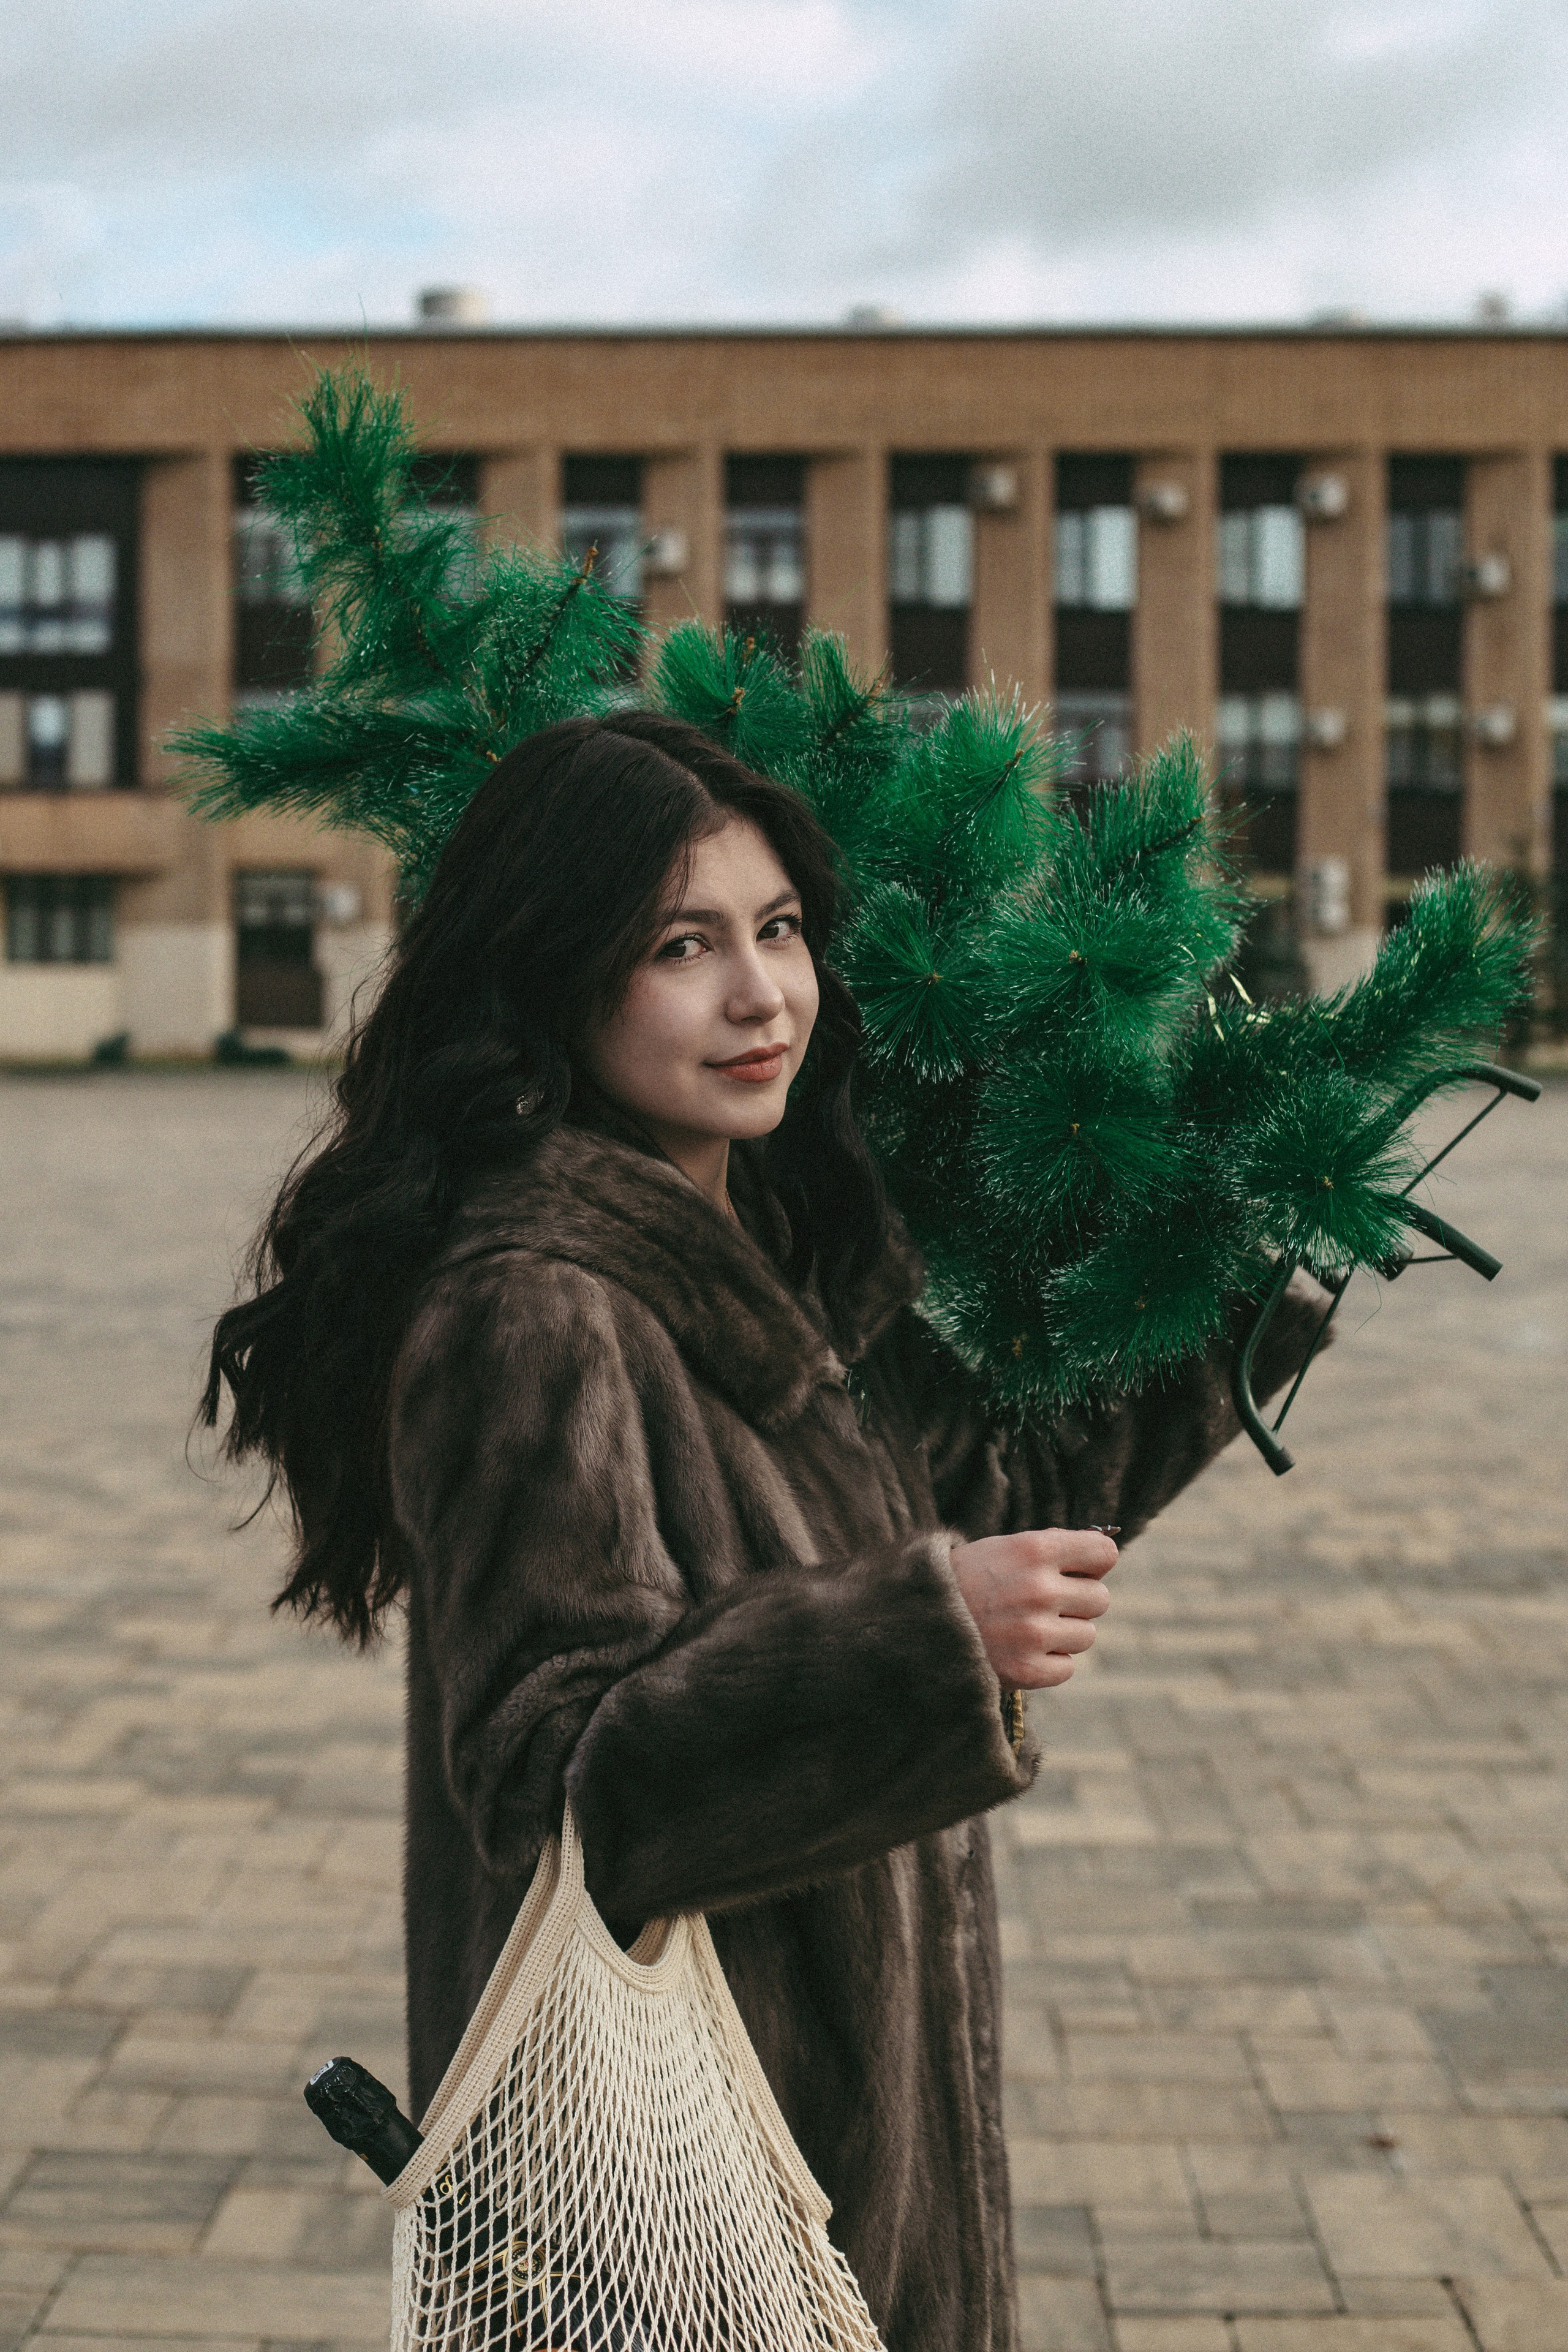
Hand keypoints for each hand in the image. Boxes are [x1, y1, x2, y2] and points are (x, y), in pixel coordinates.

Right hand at [949, 1528, 1116, 1689]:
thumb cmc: (966, 1578)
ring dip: (1063, 1634)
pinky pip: (1066, 1668)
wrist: (915, 1620)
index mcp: (1035, 1550)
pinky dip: (1047, 1663)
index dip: (1094, 1563)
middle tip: (1043, 1603)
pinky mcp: (1027, 1670)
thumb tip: (1104, 1555)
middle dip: (1077, 1601)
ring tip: (1026, 1627)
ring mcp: (1033, 1633)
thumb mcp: (1004, 1547)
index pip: (1105, 1553)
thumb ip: (1052, 1548)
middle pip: (1100, 1598)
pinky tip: (1019, 1650)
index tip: (1078, 1570)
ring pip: (1086, 1635)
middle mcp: (1039, 1589)